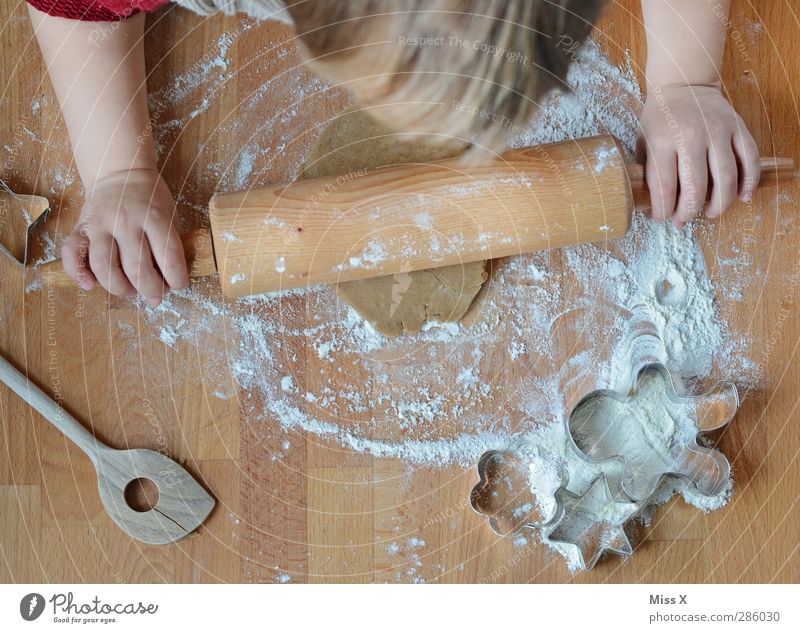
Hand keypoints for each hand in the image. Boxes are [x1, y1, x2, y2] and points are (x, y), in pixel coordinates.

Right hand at [62, 168, 189, 305]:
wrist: (120, 172)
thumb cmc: (150, 199)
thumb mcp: (169, 215)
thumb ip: (169, 247)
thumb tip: (165, 287)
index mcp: (154, 217)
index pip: (169, 258)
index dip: (177, 280)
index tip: (178, 285)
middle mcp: (125, 221)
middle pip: (137, 268)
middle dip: (150, 289)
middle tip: (155, 295)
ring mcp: (100, 224)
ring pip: (104, 266)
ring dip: (119, 288)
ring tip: (130, 292)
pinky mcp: (81, 227)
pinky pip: (71, 253)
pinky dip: (77, 273)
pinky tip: (89, 285)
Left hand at [637, 84, 759, 226]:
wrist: (683, 83)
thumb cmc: (660, 118)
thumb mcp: (643, 141)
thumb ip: (648, 171)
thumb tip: (658, 207)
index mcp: (662, 142)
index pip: (664, 188)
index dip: (663, 211)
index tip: (662, 217)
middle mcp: (690, 136)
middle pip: (696, 189)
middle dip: (689, 212)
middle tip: (684, 218)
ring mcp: (717, 131)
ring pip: (726, 179)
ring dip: (720, 204)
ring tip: (712, 212)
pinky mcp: (738, 127)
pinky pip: (750, 159)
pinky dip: (749, 182)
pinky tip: (743, 196)